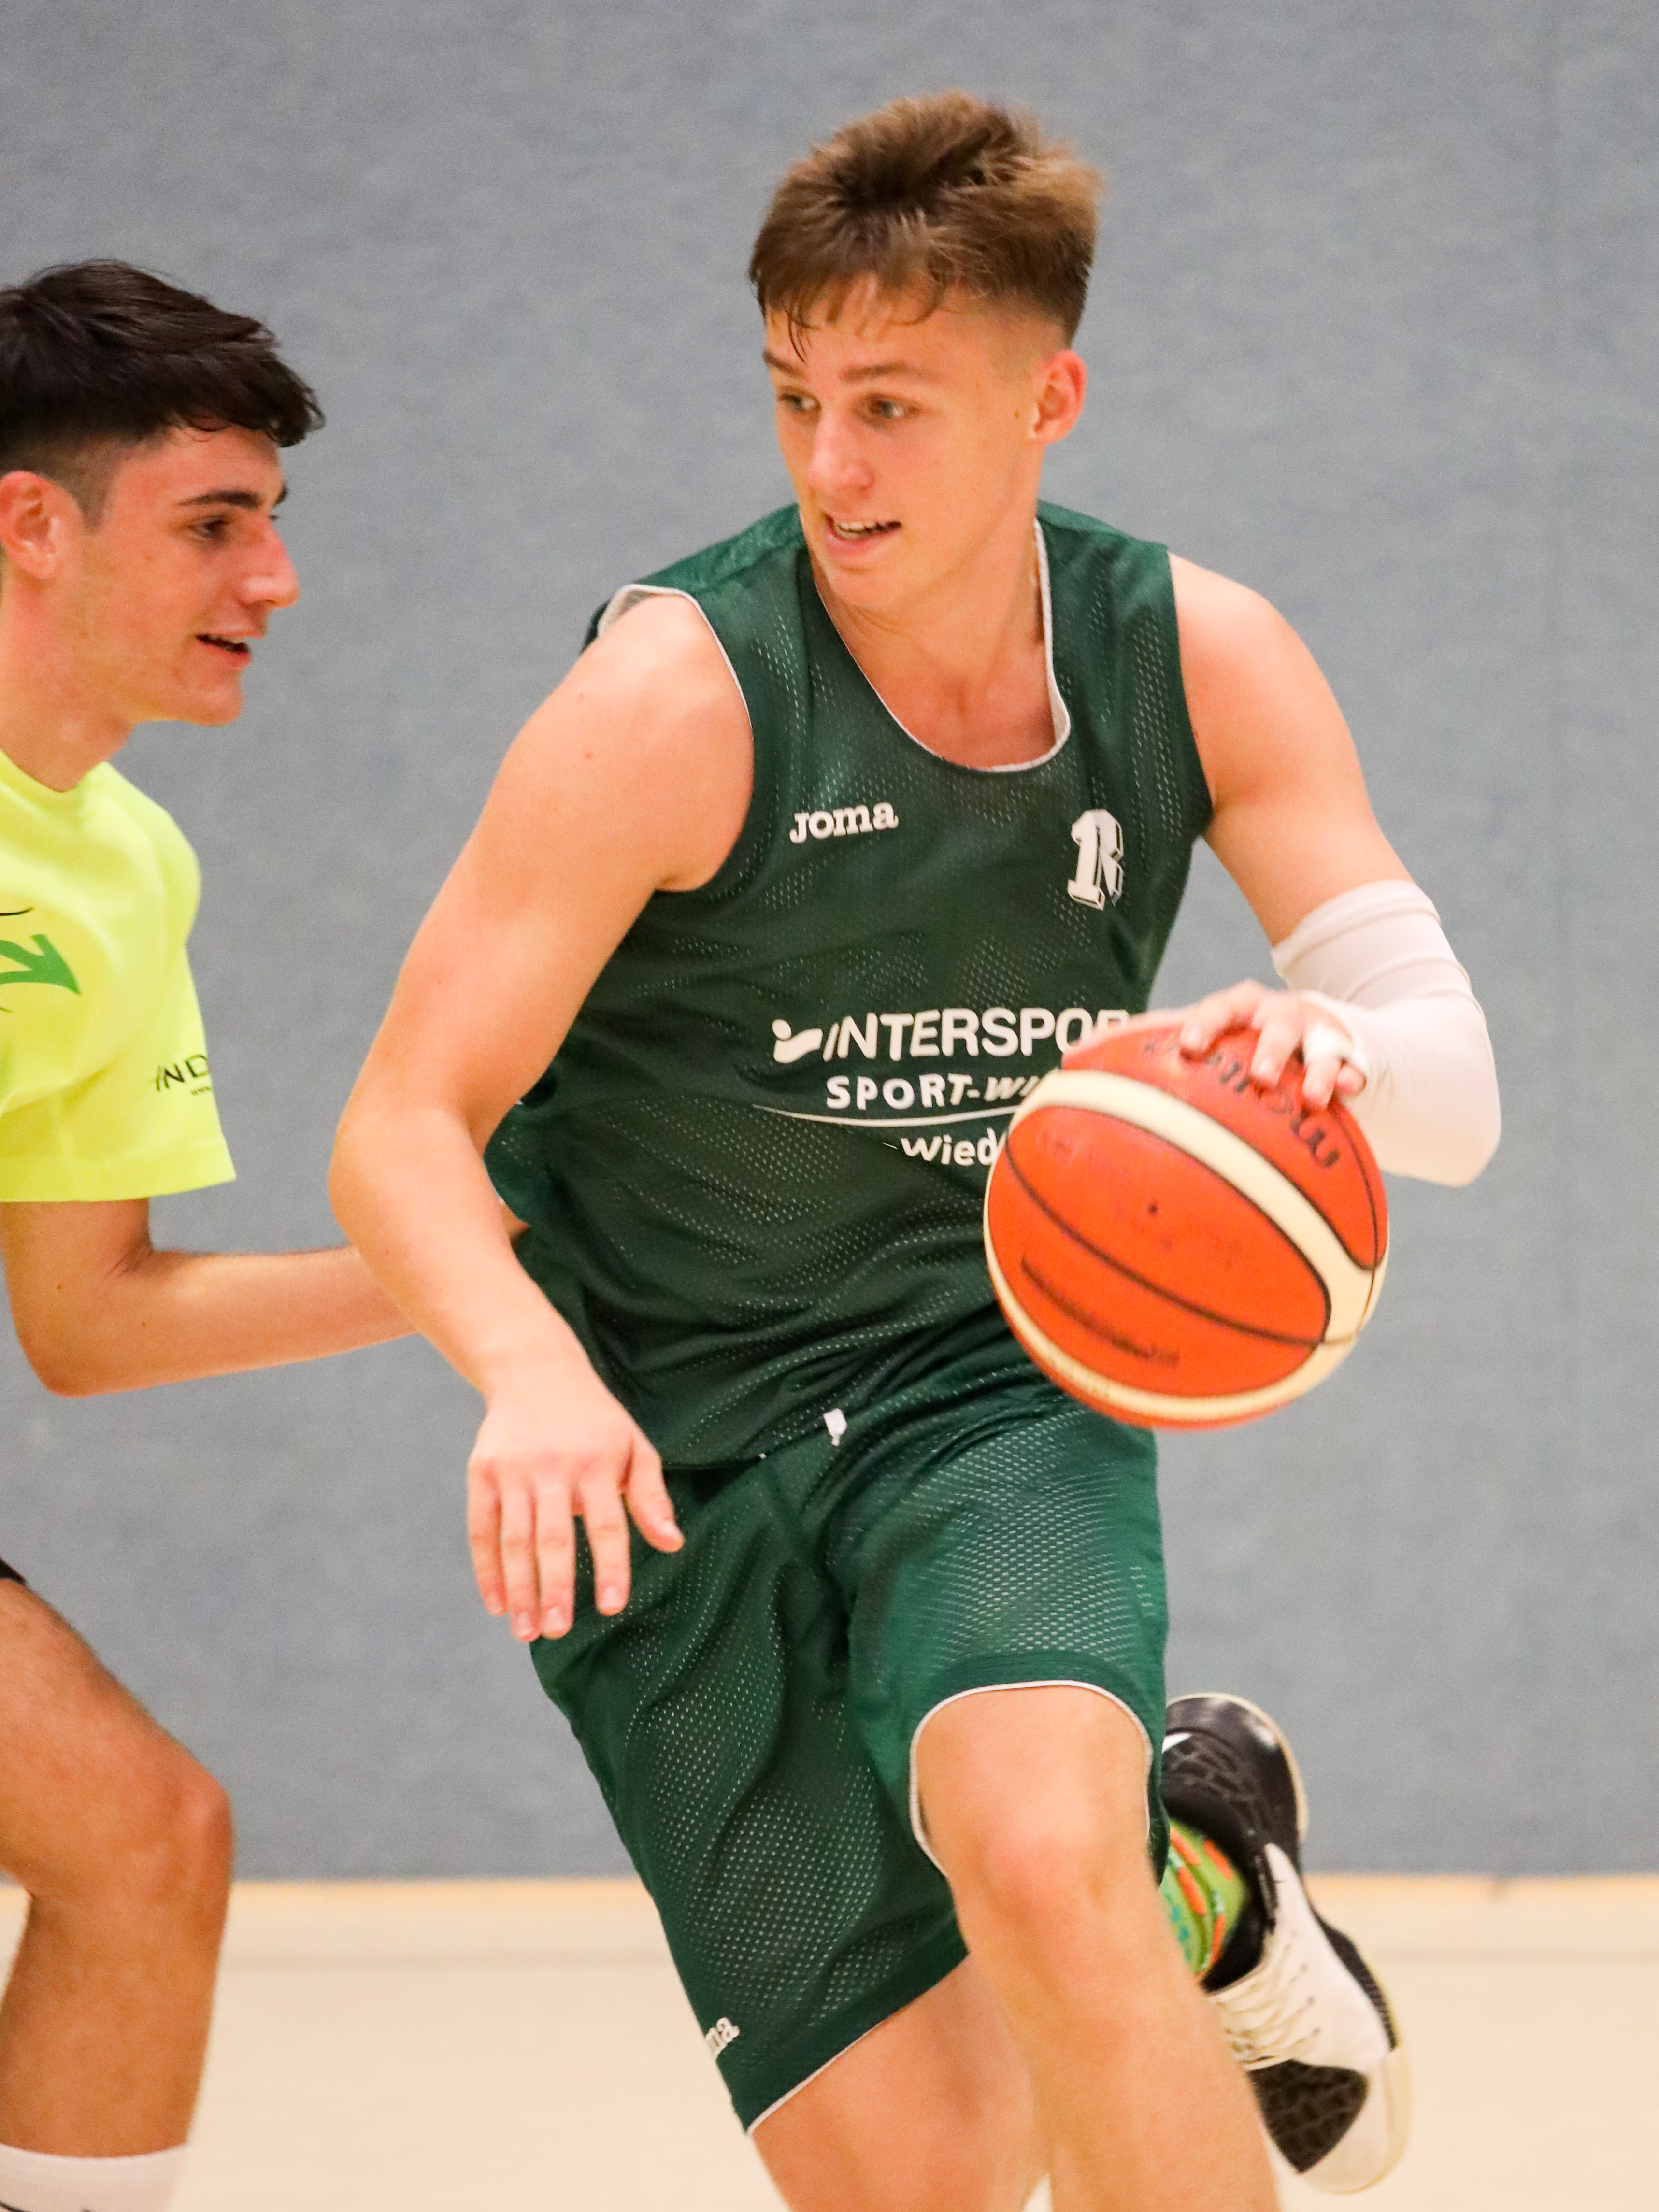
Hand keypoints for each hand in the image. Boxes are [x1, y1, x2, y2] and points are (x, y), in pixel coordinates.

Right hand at [465, 1361, 681, 1641]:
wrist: (535, 1370)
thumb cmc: (595, 1421)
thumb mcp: (634, 1446)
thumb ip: (651, 1497)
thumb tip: (673, 1544)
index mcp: (596, 1463)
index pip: (607, 1522)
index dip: (611, 1566)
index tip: (613, 1607)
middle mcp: (553, 1467)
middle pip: (553, 1536)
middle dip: (555, 1587)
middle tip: (558, 1632)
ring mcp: (513, 1470)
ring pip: (514, 1539)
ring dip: (519, 1588)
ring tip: (527, 1631)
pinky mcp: (482, 1472)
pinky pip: (482, 1528)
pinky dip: (487, 1569)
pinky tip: (496, 1604)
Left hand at [1119, 981, 1368, 1111]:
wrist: (1299, 1026)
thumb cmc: (1231, 1036)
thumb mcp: (1195, 1033)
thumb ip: (1142, 1042)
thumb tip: (1068, 1058)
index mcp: (1233, 1008)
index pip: (1215, 1010)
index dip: (1203, 1026)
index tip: (1190, 1048)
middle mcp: (1274, 1015)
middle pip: (1274, 1026)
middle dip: (1270, 1050)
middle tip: (1261, 1077)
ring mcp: (1312, 1033)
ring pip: (1319, 1046)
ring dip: (1318, 1069)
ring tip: (1316, 1097)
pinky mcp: (1342, 1053)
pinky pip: (1352, 1066)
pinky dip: (1351, 1078)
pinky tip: (1353, 1093)